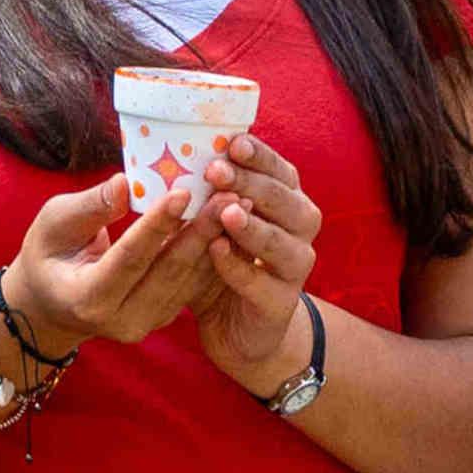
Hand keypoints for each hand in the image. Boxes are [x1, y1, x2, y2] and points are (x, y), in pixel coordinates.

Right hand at [6, 170, 225, 351]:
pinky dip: (216, 254)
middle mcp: (122, 319)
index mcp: (88, 299)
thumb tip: (126, 182)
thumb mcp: (52, 224)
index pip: (130, 258)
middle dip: (202, 230)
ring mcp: (148, 323)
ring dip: (217, 240)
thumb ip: (90, 206)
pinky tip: (235, 225)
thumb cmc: (46, 255)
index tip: (184, 192)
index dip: (157, 226)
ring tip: (242, 204)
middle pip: (169, 271)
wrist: (50, 306)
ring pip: (189, 279)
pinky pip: (195, 285)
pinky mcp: (165, 317)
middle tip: (230, 194)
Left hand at [195, 130, 326, 393]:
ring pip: (284, 244)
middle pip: (288, 203)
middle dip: (253, 185)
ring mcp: (294, 270)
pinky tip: (216, 252)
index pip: (282, 173)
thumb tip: (174, 153)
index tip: (232, 142)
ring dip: (254, 227)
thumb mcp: (213, 223)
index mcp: (286, 204)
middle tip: (216, 172)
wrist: (236, 330)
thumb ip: (206, 194)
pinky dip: (240, 267)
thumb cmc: (222, 263)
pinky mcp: (280, 305)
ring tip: (226, 213)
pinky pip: (263, 284)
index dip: (261, 156)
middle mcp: (299, 232)